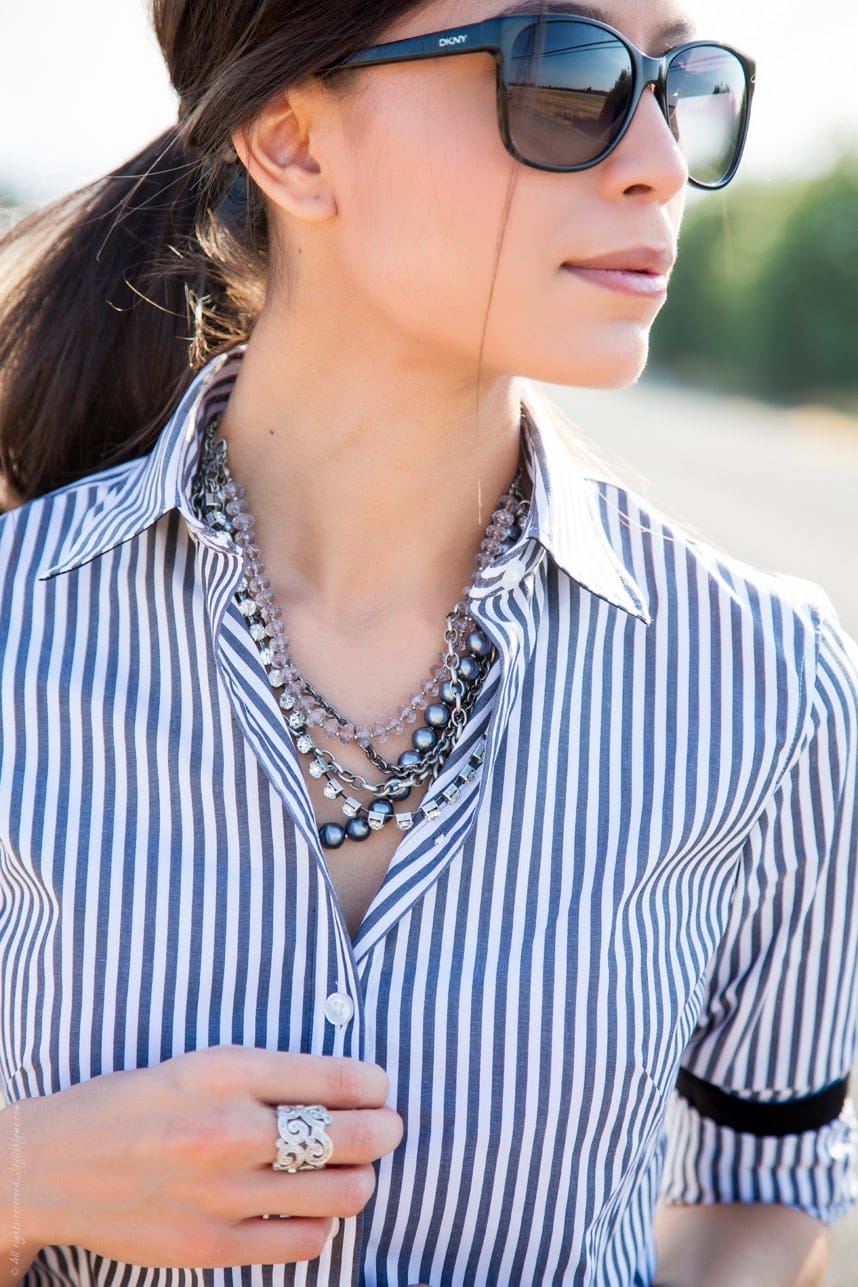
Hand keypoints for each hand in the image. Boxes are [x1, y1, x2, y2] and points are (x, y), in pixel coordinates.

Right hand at [11, 1045, 401, 1268]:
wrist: (52, 1165)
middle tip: (387, 1127)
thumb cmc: (135, 1103)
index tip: (382, 1088)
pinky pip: (304, 1241)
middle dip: (384, 1130)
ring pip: (340, 1192)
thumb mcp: (200, 1063)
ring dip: (360, 1179)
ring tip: (352, 1169)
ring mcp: (220, 1194)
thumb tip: (350, 1086)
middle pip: (350, 1136)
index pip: (335, 1077)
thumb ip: (270, 1074)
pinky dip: (321, 1223)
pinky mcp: (210, 1246)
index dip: (375, 1085)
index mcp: (225, 1070)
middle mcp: (227, 1129)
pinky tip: (310, 1207)